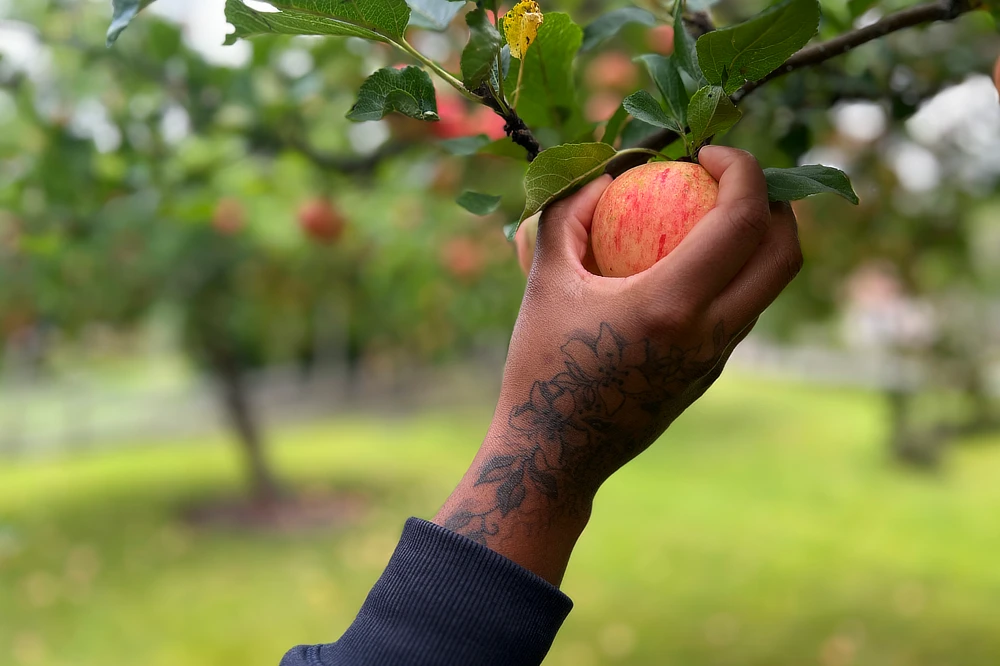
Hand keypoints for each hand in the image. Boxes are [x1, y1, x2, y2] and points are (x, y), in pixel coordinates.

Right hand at [434, 147, 801, 583]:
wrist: (554, 456)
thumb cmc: (540, 365)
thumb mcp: (545, 280)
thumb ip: (569, 214)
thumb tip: (603, 174)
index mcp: (673, 305)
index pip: (743, 220)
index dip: (742, 170)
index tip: (706, 153)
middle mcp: (710, 333)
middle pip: (784, 255)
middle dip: (776, 203)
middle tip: (732, 181)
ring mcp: (716, 360)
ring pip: (768, 288)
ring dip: (759, 242)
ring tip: (713, 217)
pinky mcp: (708, 376)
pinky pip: (742, 313)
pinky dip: (734, 275)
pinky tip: (687, 267)